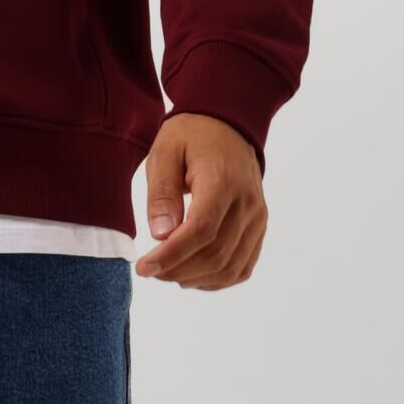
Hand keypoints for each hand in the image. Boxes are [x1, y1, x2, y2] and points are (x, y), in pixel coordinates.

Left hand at [134, 113, 266, 288]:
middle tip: (149, 269)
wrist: (228, 124)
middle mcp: (247, 204)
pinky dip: (217, 279)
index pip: (201, 231)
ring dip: (195, 278)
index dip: (171, 256)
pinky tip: (192, 274)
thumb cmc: (192, 136)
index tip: (144, 268)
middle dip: (177, 269)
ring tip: (167, 272)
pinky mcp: (259, 227)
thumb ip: (162, 194)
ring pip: (230, 267)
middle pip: (215, 254)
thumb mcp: (165, 153)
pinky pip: (242, 266)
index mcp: (223, 183)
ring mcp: (257, 218)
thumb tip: (161, 235)